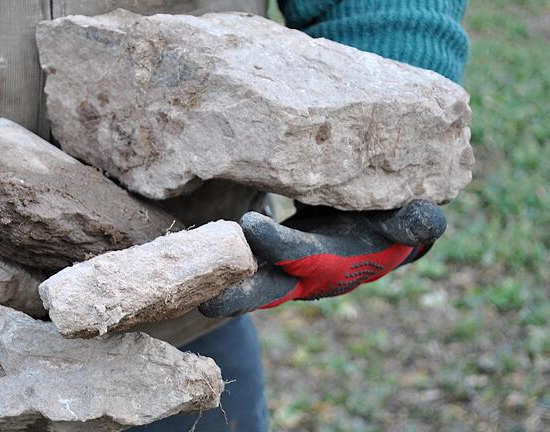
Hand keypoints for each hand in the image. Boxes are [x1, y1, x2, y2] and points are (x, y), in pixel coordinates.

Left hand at [200, 200, 445, 316]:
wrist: (375, 227)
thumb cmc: (390, 218)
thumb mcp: (408, 219)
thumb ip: (415, 222)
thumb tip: (427, 219)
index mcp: (337, 264)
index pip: (304, 258)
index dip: (279, 246)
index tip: (250, 226)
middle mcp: (305, 274)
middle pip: (268, 286)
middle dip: (237, 292)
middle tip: (202, 296)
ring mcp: (283, 270)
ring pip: (247, 279)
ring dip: (218, 281)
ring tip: (179, 279)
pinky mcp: (268, 257)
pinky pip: (240, 263)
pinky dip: (216, 261)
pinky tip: (185, 254)